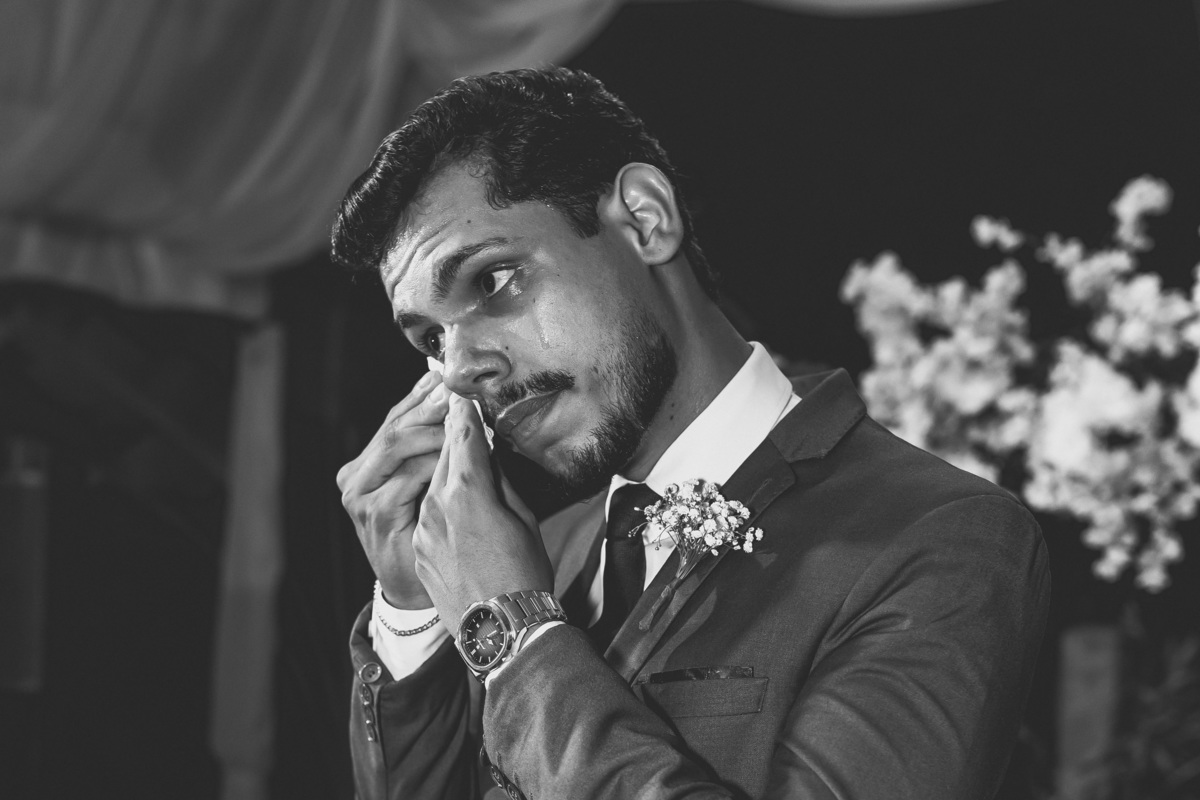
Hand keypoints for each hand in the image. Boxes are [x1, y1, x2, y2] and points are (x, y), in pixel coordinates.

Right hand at [337, 370, 448, 607]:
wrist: (416, 591)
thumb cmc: (427, 534)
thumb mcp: (426, 485)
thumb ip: (432, 450)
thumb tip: (457, 404)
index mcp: (366, 464)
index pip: (394, 418)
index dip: (421, 394)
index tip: (447, 373)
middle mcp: (355, 476)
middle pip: (394, 426)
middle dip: (429, 404)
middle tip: (458, 388)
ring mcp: (360, 495)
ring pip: (398, 443)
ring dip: (435, 426)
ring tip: (462, 413)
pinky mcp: (376, 514)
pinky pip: (410, 474)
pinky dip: (436, 458)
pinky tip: (457, 450)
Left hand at [414, 393, 553, 627]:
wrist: (500, 630)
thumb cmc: (524, 575)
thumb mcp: (525, 519)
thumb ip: (501, 481)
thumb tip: (491, 458)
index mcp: (467, 492)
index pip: (461, 435)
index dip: (463, 412)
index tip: (461, 395)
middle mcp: (436, 505)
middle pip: (442, 455)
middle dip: (452, 437)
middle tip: (461, 420)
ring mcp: (423, 529)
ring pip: (433, 484)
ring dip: (447, 473)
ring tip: (468, 472)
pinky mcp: (418, 549)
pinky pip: (428, 514)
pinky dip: (441, 505)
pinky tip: (462, 515)